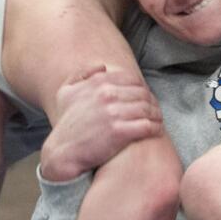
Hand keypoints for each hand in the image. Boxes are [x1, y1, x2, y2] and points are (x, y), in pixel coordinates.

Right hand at [39, 65, 162, 180]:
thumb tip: (102, 67)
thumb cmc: (66, 123)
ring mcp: (114, 113)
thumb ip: (82, 74)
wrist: (62, 152)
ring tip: (158, 120)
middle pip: (142, 94)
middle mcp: (106, 95)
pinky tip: (156, 130)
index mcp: (98, 83)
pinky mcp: (119, 132)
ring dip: (156, 114)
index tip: (145, 97)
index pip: (132, 79)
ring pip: (147, 109)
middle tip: (155, 110)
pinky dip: (155, 127)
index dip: (142, 88)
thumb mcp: (66, 93)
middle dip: (151, 102)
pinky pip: (147, 126)